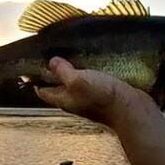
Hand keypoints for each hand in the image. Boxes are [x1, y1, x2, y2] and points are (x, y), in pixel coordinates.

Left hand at [35, 57, 156, 128]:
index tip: (32, 64)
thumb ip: (63, 71)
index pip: (43, 90)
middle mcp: (74, 100)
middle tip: (53, 54)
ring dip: (72, 72)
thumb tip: (52, 62)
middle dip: (54, 73)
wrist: (131, 109)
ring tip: (71, 55)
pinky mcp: (102, 95)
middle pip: (59, 87)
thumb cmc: (102, 97)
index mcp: (63, 99)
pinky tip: (92, 63)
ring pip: (75, 84)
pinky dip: (88, 73)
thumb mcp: (78, 80)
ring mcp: (89, 99)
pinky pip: (90, 83)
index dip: (35, 78)